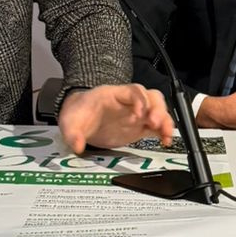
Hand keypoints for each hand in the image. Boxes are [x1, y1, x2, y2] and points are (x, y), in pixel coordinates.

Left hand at [59, 84, 174, 153]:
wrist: (80, 119)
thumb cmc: (79, 114)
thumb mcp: (70, 122)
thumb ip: (73, 133)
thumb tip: (77, 145)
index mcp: (114, 95)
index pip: (134, 91)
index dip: (140, 100)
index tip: (140, 114)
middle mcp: (129, 102)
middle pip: (152, 97)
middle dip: (157, 109)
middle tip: (156, 123)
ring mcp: (136, 114)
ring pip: (158, 110)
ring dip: (165, 121)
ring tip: (165, 134)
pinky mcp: (139, 127)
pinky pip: (157, 126)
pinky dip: (164, 132)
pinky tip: (165, 141)